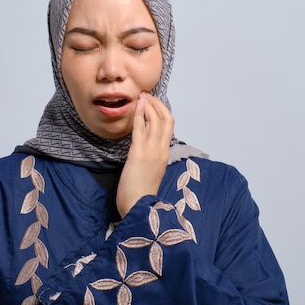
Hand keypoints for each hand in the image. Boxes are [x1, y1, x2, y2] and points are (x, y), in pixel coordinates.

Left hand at [116, 92, 174, 217]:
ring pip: (155, 121)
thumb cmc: (140, 194)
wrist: (139, 209)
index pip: (169, 127)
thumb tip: (143, 148)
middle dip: (157, 104)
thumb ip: (150, 158)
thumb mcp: (149, 172)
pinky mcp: (139, 154)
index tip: (153, 103)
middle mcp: (161, 151)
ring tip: (141, 96)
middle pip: (166, 119)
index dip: (162, 111)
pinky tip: (135, 107)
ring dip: (148, 105)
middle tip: (147, 95)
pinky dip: (139, 116)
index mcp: (164, 155)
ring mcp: (152, 152)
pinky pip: (140, 130)